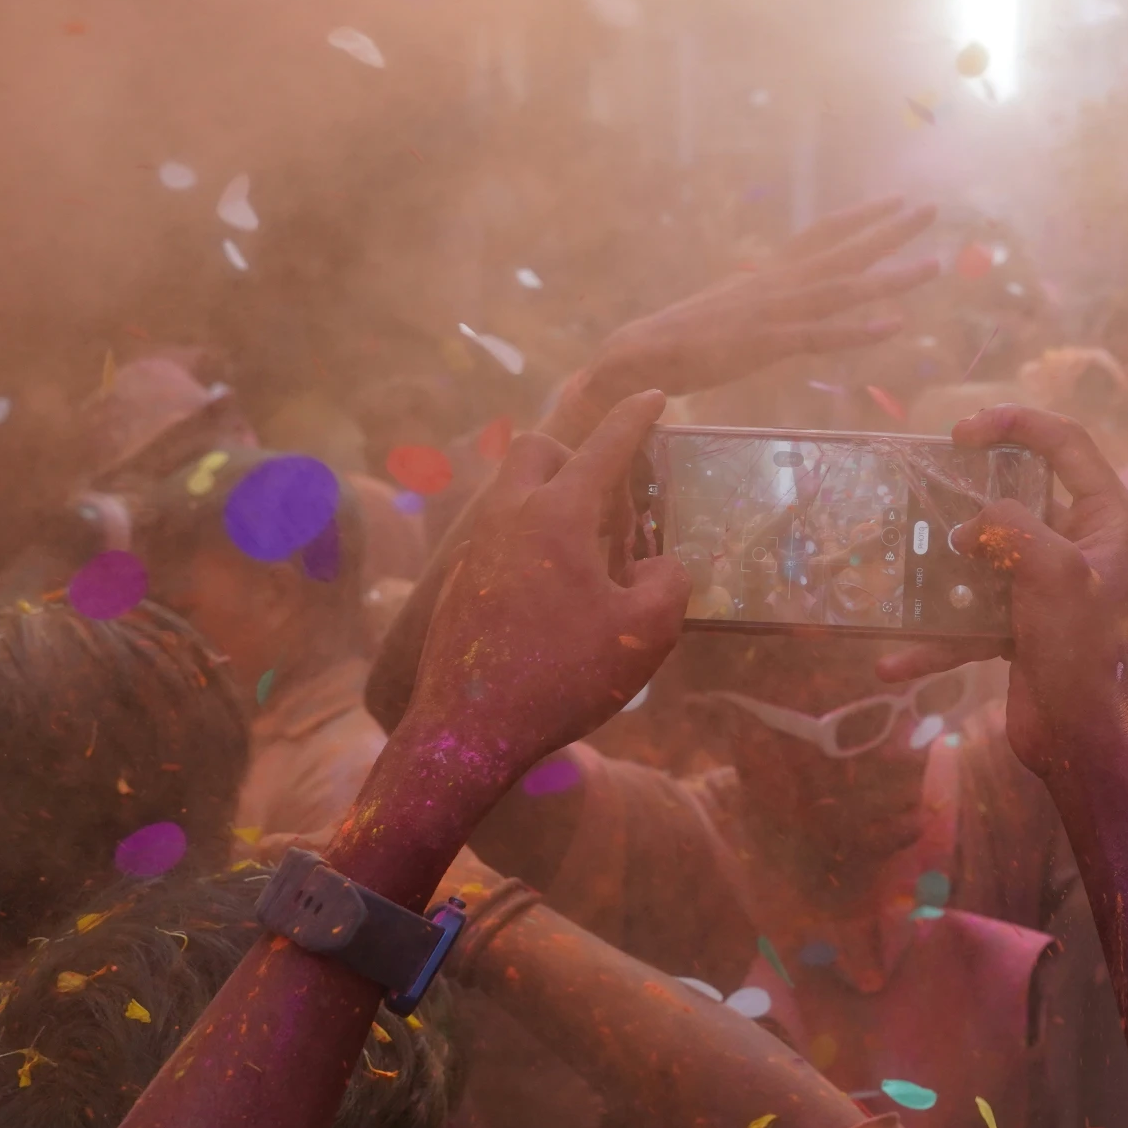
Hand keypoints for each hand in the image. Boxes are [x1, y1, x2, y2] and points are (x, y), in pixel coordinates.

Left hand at [401, 391, 689, 790]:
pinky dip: (530, 542)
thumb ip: (668, 584)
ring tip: (590, 552)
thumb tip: (658, 567)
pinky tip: (554, 594)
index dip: (635, 418)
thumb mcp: (645, 633)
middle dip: (575, 453)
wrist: (468, 731)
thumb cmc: (562, 676)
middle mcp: (510, 517)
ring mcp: (476, 549)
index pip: (604, 446)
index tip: (653, 396)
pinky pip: (499, 537)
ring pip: (512, 493)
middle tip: (611, 495)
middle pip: (537, 449)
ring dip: (551, 500)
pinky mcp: (458, 583)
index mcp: (558, 514)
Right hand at [554, 199, 938, 436]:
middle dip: (888, 230)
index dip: (858, 216)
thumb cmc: (683, 336)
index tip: (895, 199)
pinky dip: (858, 331)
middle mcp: (776, 284)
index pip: (820, 235)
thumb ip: (763, 298)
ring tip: (933, 263)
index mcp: (768, 274)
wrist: (638, 356)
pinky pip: (822, 336)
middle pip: (842, 251)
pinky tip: (893, 326)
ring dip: (890, 277)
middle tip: (931, 208)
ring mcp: (773, 312)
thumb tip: (783, 292)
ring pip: (843, 289)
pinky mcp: (766, 345)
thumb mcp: (732, 307)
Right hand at [891, 406, 1127, 780]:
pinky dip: (935, 638)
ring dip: (941, 567)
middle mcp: (1081, 545)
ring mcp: (1050, 587)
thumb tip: (969, 530)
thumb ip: (1009, 526)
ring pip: (986, 555)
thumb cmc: (1085, 651)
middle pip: (1019, 495)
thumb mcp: (1054, 572)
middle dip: (968, 495)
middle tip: (923, 489)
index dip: (1014, 424)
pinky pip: (971, 617)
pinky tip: (893, 662)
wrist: (1086, 744)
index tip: (960, 434)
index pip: (1065, 443)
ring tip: (898, 566)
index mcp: (1108, 518)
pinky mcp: (1022, 627)